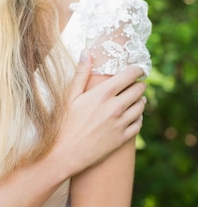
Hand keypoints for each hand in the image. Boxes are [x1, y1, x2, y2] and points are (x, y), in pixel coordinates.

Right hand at [54, 55, 146, 176]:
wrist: (65, 154)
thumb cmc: (63, 123)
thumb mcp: (69, 96)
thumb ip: (80, 73)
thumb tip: (86, 52)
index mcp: (103, 94)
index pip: (130, 75)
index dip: (137, 70)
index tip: (137, 69)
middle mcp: (115, 107)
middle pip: (139, 89)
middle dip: (139, 84)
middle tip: (135, 84)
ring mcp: (120, 124)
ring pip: (141, 106)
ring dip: (140, 100)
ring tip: (135, 99)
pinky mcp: (123, 138)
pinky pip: (139, 123)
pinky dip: (138, 117)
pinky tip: (132, 115)